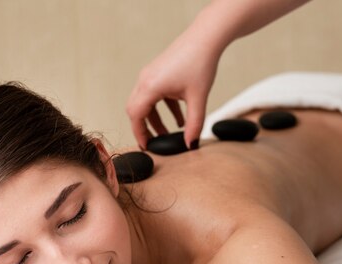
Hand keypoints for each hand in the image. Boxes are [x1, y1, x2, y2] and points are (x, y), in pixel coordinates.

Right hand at [127, 27, 219, 149]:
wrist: (206, 37)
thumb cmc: (201, 63)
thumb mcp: (198, 98)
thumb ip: (194, 124)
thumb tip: (190, 145)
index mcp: (150, 87)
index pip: (136, 116)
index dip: (140, 134)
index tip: (148, 147)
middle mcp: (145, 80)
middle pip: (135, 110)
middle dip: (144, 128)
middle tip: (154, 143)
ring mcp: (150, 74)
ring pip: (145, 102)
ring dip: (155, 119)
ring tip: (168, 132)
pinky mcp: (157, 71)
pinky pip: (154, 94)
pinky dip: (162, 108)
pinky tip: (179, 118)